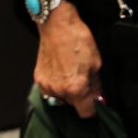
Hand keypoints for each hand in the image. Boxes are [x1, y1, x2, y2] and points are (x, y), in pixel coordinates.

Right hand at [34, 2, 102, 118]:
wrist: (57, 25)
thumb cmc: (77, 39)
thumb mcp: (96, 62)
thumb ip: (97, 85)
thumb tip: (99, 99)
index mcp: (76, 88)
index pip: (86, 113)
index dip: (94, 108)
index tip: (95, 102)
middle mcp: (59, 90)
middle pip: (73, 106)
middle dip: (81, 98)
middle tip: (84, 81)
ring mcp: (47, 86)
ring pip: (61, 99)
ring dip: (68, 92)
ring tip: (71, 74)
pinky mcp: (38, 80)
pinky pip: (51, 91)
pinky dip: (57, 85)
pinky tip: (61, 72)